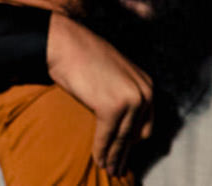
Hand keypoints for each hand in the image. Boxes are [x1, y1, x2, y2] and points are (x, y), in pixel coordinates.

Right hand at [46, 12, 151, 174]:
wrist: (65, 43)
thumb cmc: (83, 56)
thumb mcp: (114, 74)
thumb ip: (123, 93)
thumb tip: (121, 122)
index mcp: (146, 84)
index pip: (145, 123)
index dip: (134, 142)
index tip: (125, 153)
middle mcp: (144, 92)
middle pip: (137, 134)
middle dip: (126, 153)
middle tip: (118, 167)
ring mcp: (129, 100)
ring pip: (123, 139)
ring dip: (114, 157)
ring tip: (108, 170)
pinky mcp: (111, 107)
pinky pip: (106, 136)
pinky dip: (101, 151)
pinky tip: (97, 160)